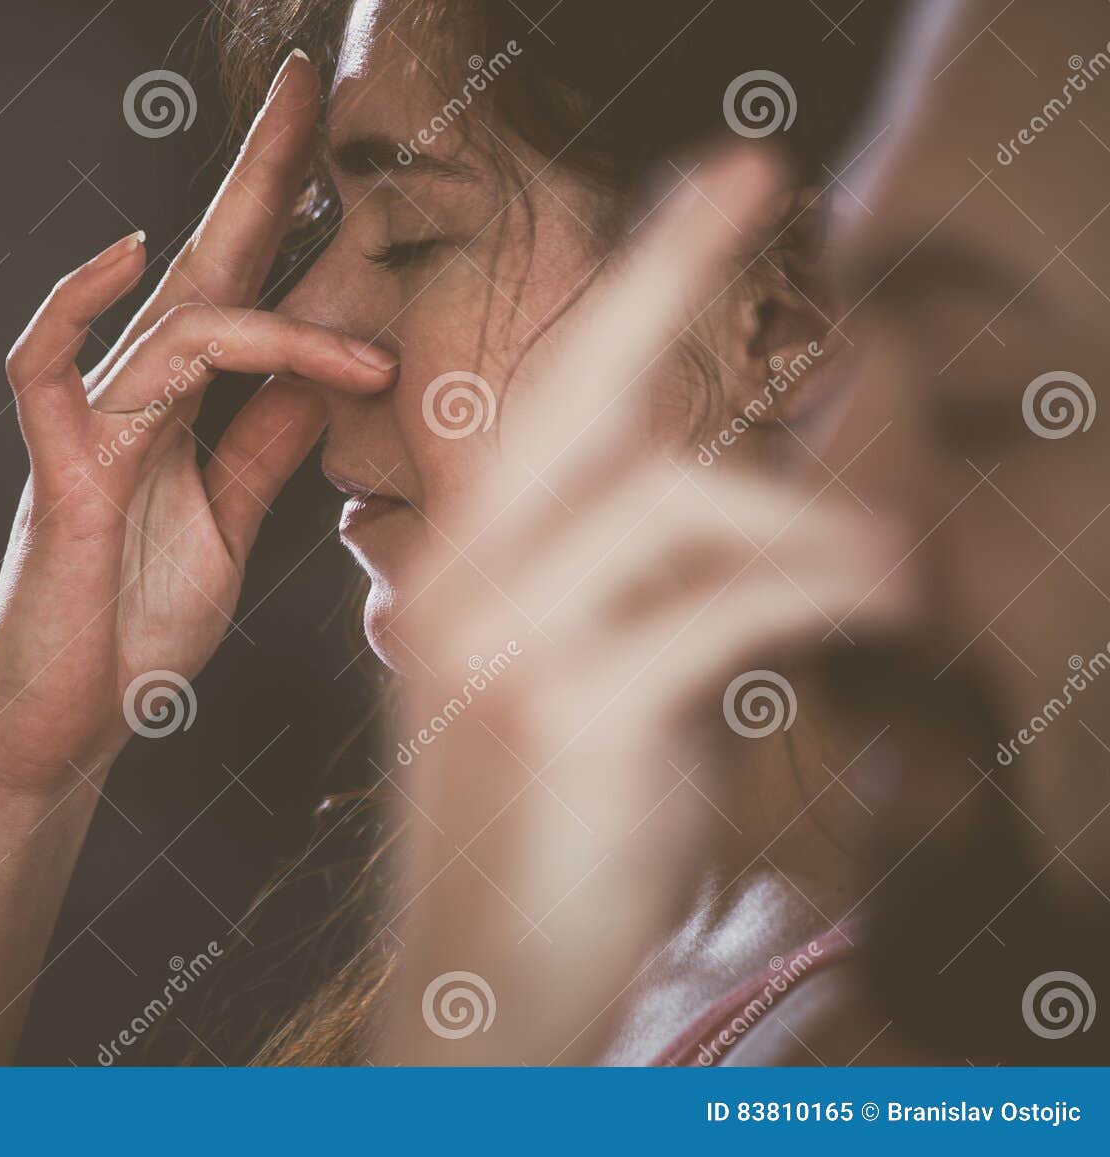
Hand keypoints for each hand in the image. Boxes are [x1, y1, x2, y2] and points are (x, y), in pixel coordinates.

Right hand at [0, 51, 395, 791]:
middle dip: (256, 173)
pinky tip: (126, 256)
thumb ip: (265, 448)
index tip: (343, 149)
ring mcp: (93, 433)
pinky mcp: (59, 478)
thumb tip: (326, 374)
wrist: (67, 730)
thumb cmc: (135, 631)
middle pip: (202, 263)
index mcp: (181, 414)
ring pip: (170, 322)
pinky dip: (74, 307)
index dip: (284, 216)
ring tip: (368, 340)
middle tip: (305, 84)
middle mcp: (136, 402)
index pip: (241, 291)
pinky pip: (45, 369)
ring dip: (271, 310)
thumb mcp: (230, 527)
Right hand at [380, 149, 910, 1063]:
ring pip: (670, 499)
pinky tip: (879, 596)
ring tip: (890, 563)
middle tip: (744, 173)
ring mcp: (506, 643)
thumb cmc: (536, 832)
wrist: (475, 983)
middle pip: (571, 392)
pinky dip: (820, 586)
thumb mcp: (568, 686)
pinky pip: (721, 606)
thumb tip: (739, 508)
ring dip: (802, 518)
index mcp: (461, 569)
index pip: (541, 402)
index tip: (699, 196)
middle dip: (659, 274)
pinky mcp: (570, 714)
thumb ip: (629, 590)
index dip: (623, 291)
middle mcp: (464, 583)